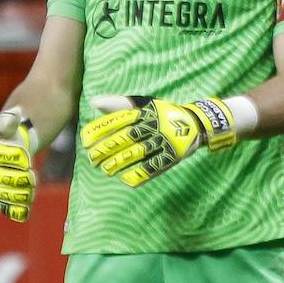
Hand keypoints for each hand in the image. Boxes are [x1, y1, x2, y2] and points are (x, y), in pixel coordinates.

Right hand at [0, 107, 37, 222]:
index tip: (27, 158)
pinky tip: (25, 213)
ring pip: (1, 195)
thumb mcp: (9, 123)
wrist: (10, 148)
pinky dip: (15, 212)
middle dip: (16, 179)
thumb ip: (9, 121)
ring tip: (31, 191)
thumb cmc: (10, 135)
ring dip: (18, 195)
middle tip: (32, 176)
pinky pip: (5, 208)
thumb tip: (14, 116)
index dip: (12, 158)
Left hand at [80, 95, 235, 186]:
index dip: (102, 129)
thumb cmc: (164, 114)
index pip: (120, 120)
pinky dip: (141, 174)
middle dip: (108, 148)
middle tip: (92, 157)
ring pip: (139, 153)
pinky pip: (155, 166)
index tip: (86, 139)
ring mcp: (165, 141)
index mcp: (147, 112)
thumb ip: (120, 104)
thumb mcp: (146, 104)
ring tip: (105, 169)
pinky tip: (126, 180)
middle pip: (128, 137)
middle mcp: (156, 125)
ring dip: (120, 162)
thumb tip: (94, 102)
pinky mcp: (173, 155)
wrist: (197, 123)